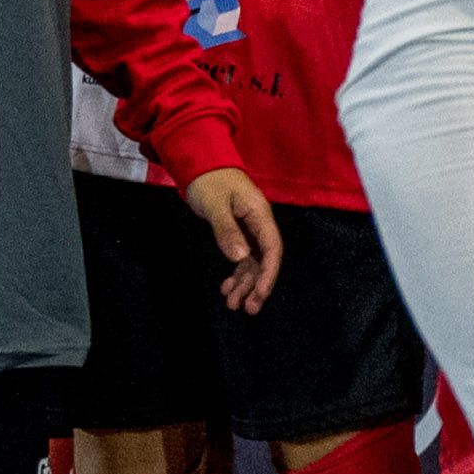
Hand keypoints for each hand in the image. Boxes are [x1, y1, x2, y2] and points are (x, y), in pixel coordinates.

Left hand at [181, 166, 282, 312]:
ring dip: (245, 284)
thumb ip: (227, 230)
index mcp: (259, 215)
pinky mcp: (239, 233)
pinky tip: (227, 287)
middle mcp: (259, 225)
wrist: (201, 165)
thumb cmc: (209, 181)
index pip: (272, 248)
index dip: (269, 273)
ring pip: (253, 263)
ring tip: (233, 304)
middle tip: (247, 309)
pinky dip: (236, 274)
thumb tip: (240, 257)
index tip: (260, 294)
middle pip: (264, 260)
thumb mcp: (215, 205)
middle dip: (258, 285)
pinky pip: (242, 258)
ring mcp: (249, 230)